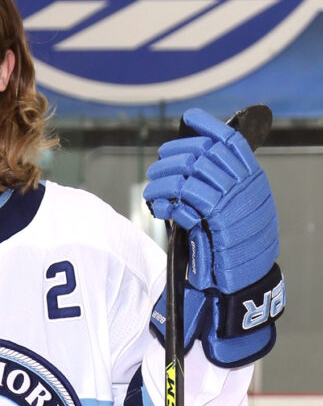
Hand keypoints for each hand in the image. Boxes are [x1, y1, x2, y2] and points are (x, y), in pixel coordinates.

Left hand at [143, 108, 283, 366]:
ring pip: (190, 174)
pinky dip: (168, 201)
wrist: (239, 287)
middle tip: (157, 169)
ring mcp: (235, 202)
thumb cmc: (229, 254)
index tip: (189, 119)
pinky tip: (161, 210)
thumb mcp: (227, 215)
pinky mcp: (220, 219)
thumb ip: (216, 189)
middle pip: (203, 153)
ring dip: (164, 181)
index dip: (208, 127)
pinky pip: (187, 197)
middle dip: (174, 157)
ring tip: (153, 193)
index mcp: (252, 181)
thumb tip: (190, 164)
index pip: (230, 141)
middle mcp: (247, 187)